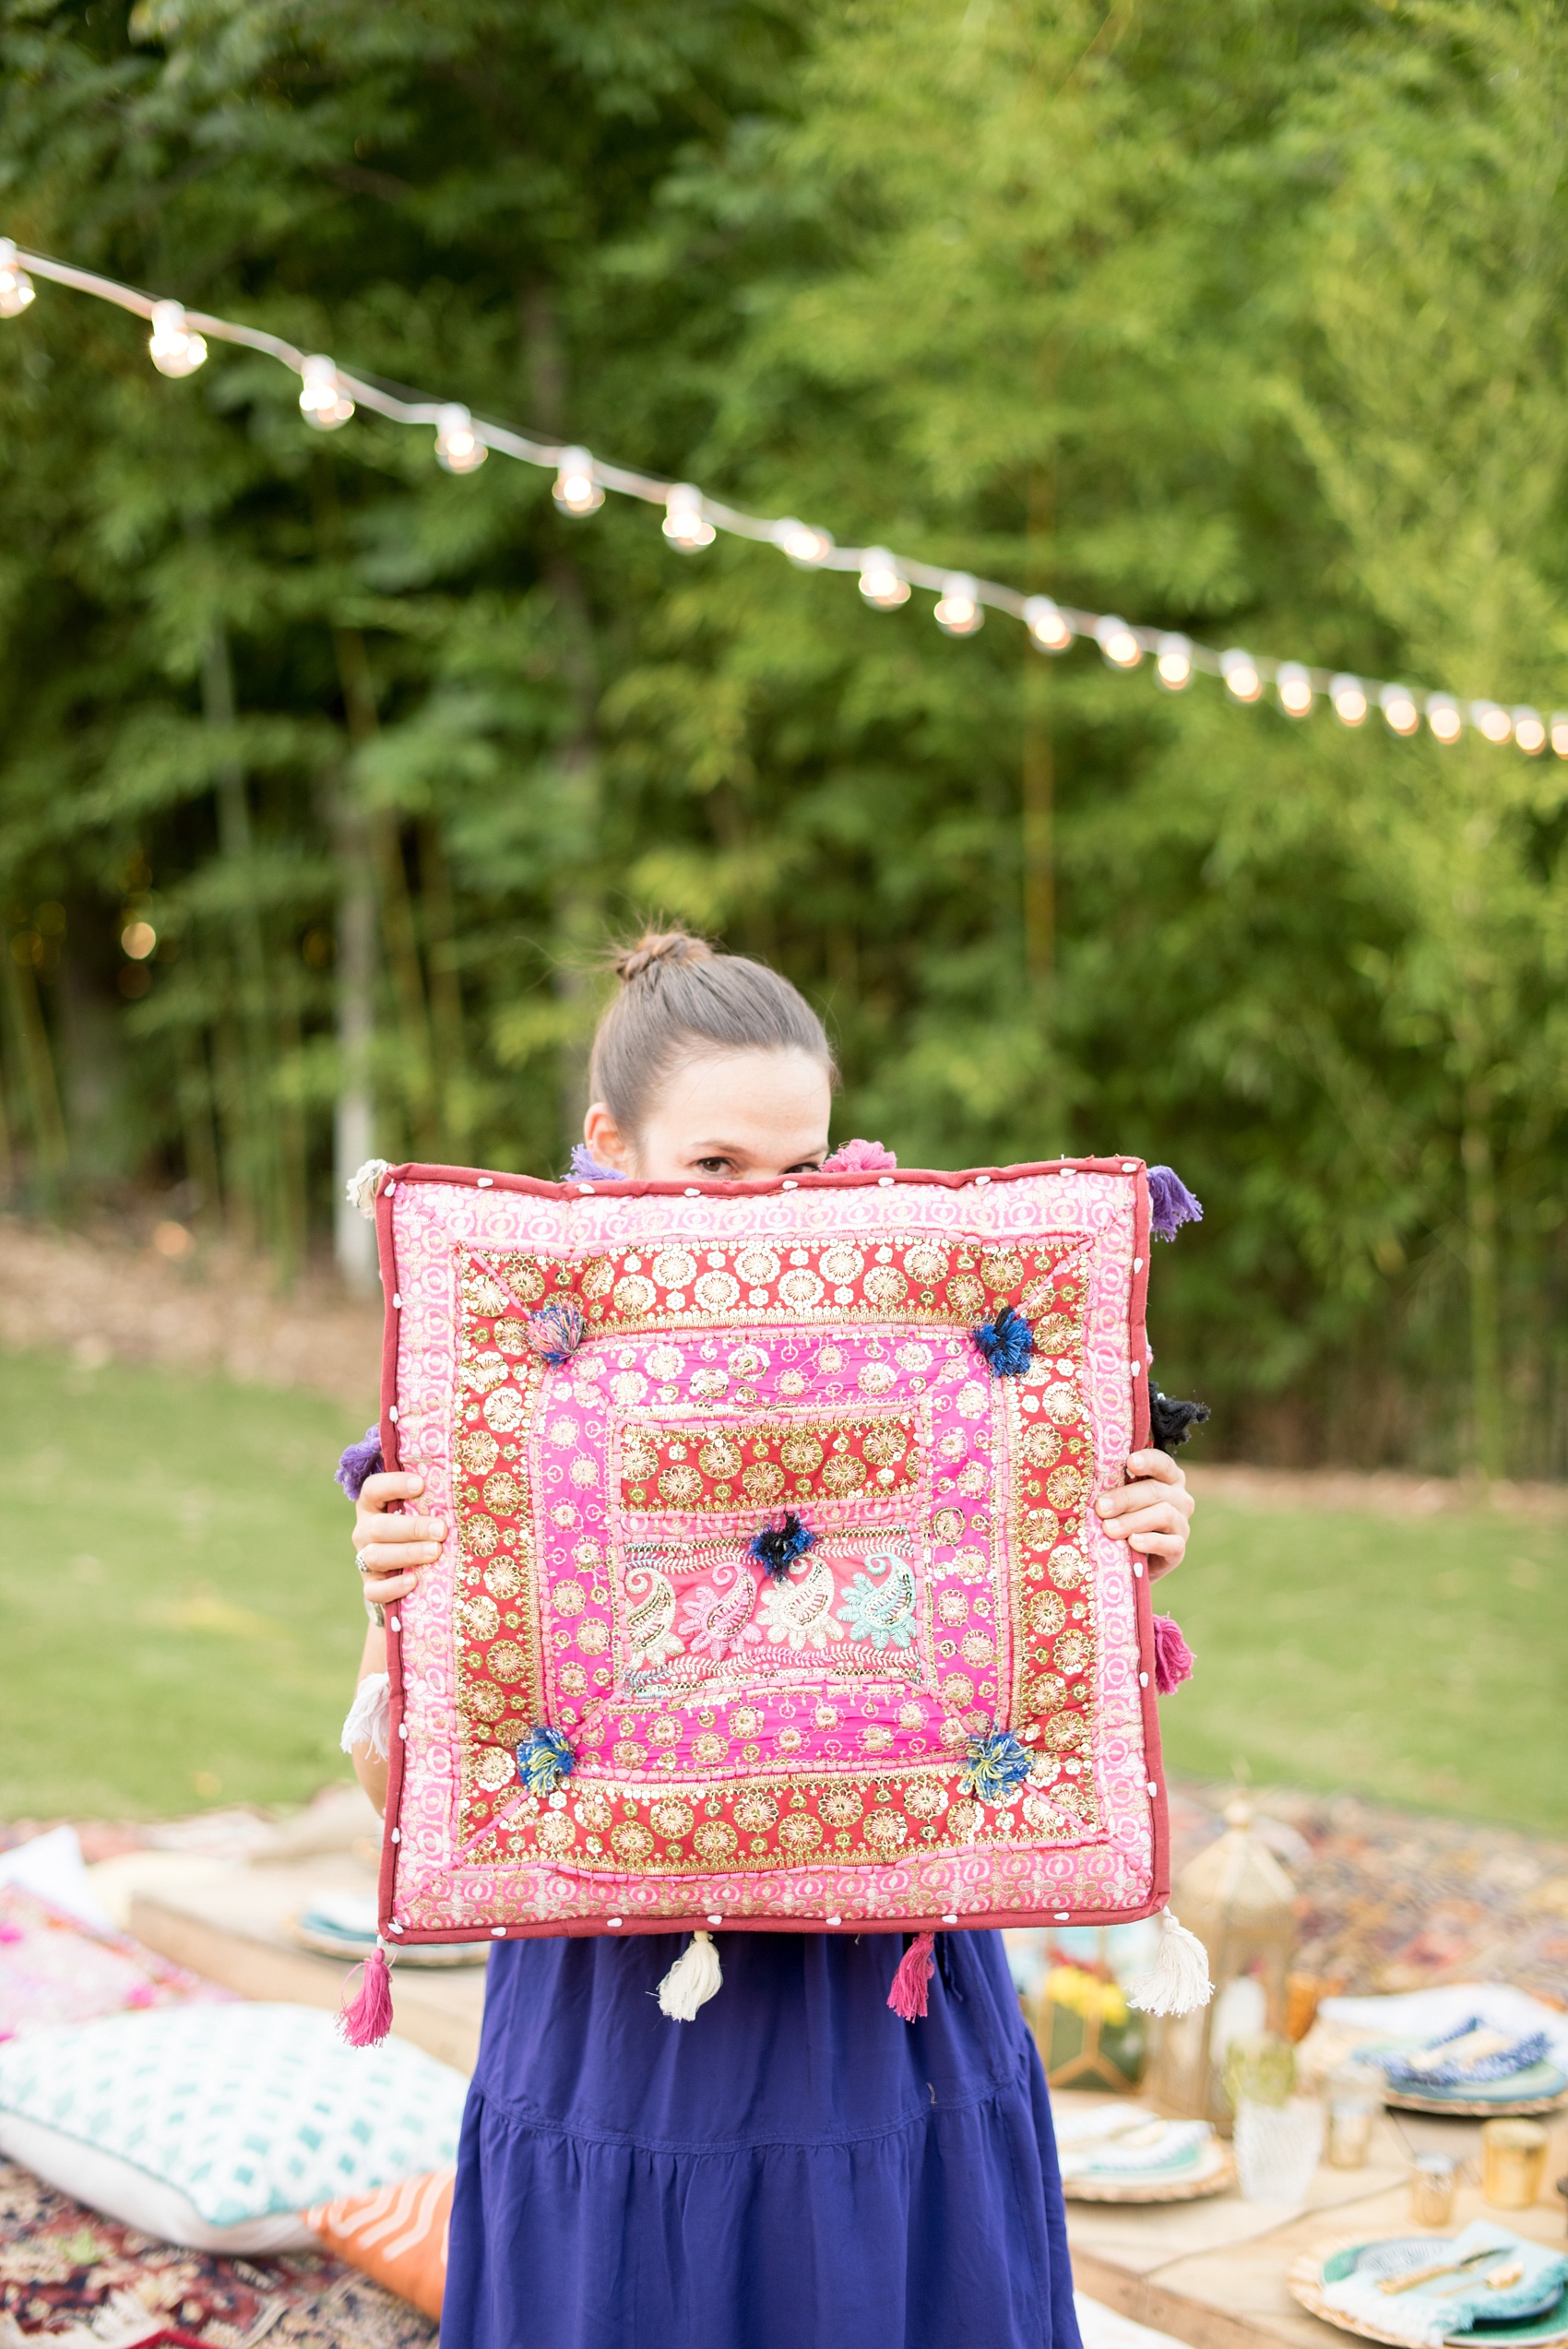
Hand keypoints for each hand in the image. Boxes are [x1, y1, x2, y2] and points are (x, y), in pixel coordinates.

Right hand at [353, 1470, 445, 1604]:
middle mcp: (365, 1530)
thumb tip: (466, 1470)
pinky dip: (392, 1587)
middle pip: (378, 1527)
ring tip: (436, 1552)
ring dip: (408, 1553)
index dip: (394, 1485)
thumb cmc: (420, 1523)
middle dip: (412, 1528)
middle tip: (441, 1529)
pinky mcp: (371, 1585)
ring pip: (376, 1556)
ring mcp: (364, 1558)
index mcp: (372, 1504)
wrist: (405, 1564)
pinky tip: (414, 1581)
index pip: (373, 1488)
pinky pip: (373, 1590)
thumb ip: (433, 1493)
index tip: (421, 1485)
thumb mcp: (421, 1506)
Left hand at [1095, 1449, 1192, 1580]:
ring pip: (1164, 1515)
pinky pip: (1171, 1544)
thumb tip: (1090, 1480)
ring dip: (1132, 1521)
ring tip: (1109, 1529)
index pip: (1163, 1464)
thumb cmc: (1121, 1516)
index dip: (1148, 1461)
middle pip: (1155, 1491)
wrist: (1129, 1557)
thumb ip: (1113, 1486)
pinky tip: (1133, 1542)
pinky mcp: (1178, 1550)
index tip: (1129, 1462)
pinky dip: (1151, 1542)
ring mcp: (1181, 1524)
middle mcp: (1179, 1498)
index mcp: (1167, 1478)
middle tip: (1101, 1507)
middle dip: (1125, 1498)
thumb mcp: (1119, 1499)